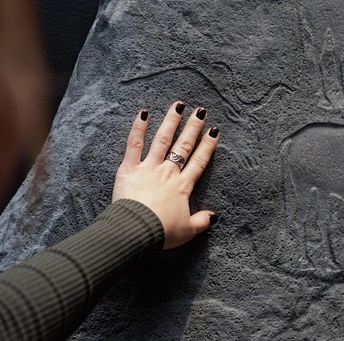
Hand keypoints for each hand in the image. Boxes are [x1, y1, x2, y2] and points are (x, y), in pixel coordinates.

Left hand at [112, 101, 219, 248]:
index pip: (198, 162)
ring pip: (162, 140)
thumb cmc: (162, 232)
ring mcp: (149, 168)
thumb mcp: (187, 231)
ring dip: (171, 121)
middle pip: (184, 146)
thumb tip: (213, 216)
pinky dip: (138, 128)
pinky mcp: (129, 168)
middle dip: (193, 128)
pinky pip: (134, 145)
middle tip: (201, 111)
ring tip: (178, 105)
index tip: (214, 131)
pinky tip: (143, 113)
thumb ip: (201, 221)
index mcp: (182, 187)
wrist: (137, 230)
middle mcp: (168, 172)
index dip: (207, 146)